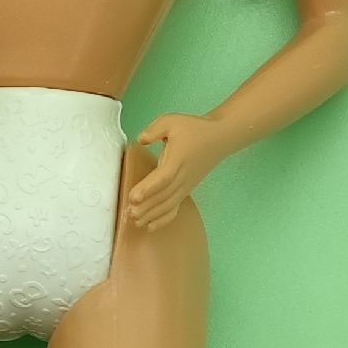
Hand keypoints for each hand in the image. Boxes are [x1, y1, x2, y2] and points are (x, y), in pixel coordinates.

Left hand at [127, 112, 232, 230]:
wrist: (219, 138)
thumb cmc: (194, 128)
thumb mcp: (172, 121)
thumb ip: (154, 130)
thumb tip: (141, 139)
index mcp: (178, 159)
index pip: (163, 177)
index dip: (148, 188)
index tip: (133, 196)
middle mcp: (183, 176)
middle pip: (163, 196)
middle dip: (145, 206)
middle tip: (128, 213)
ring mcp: (185, 186)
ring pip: (168, 205)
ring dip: (151, 215)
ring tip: (135, 221)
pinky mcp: (186, 190)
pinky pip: (174, 208)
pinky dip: (163, 219)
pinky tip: (149, 226)